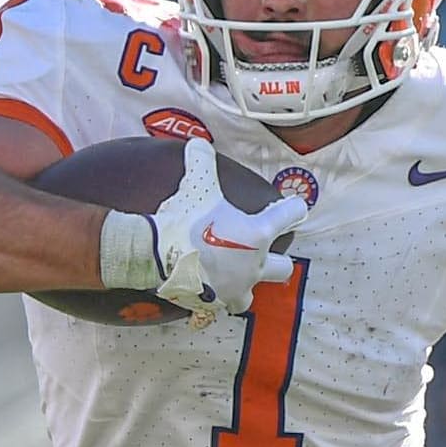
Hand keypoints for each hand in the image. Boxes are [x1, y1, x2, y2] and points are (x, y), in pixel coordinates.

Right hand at [151, 138, 306, 321]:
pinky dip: (215, 296)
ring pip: (254, 292)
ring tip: (231, 272)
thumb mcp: (195, 184)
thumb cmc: (183, 219)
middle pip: (284, 267)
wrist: (153, 254)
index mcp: (258, 234)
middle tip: (256, 248)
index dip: (292, 208)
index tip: (290, 207)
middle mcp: (255, 265)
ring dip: (246, 283)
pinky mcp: (216, 305)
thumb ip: (201, 161)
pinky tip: (204, 285)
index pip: (292, 215)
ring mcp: (236, 288)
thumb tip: (198, 142)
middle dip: (275, 258)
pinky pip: (221, 305)